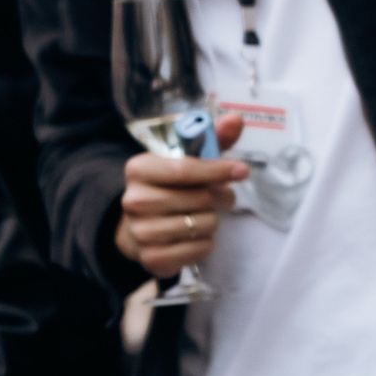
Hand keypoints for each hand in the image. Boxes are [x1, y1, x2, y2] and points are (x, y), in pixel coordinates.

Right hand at [114, 112, 245, 277]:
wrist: (141, 226)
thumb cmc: (172, 187)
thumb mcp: (189, 159)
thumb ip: (214, 138)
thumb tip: (237, 118)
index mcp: (139, 169)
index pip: (185, 169)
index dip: (218, 170)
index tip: (242, 170)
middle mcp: (134, 200)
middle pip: (200, 198)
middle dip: (218, 198)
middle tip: (215, 198)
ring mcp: (141, 231)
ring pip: (203, 224)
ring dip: (213, 221)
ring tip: (201, 216)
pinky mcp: (151, 257)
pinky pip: (200, 249)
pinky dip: (206, 243)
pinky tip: (194, 236)